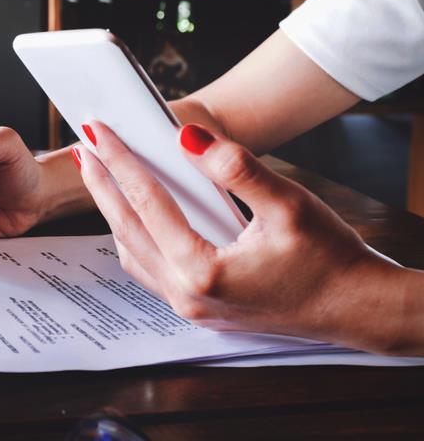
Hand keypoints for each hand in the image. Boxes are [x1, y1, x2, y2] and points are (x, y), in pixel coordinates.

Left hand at [72, 120, 407, 352]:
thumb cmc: (331, 259)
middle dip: (101, 184)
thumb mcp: (290, 204)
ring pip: (133, 252)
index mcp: (203, 271)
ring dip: (113, 212)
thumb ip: (237, 169)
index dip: (119, 161)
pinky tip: (133, 216)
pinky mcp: (199, 309)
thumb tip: (188, 137)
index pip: (146, 203)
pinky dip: (134, 237)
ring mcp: (190, 307)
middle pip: (126, 229)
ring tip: (101, 175)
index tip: (97, 131)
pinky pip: (149, 270)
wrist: (357, 308)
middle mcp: (187, 295)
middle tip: (82, 147)